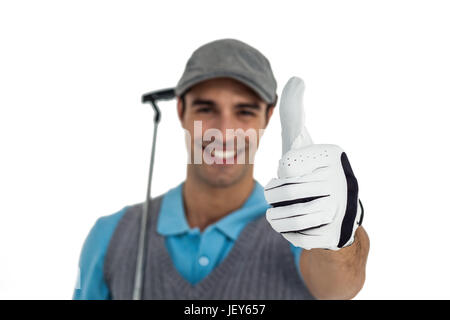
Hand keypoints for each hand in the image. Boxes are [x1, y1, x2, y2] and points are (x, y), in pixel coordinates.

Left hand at [264, 77, 362, 249]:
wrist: (335, 211)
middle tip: (287, 194)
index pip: (287, 165)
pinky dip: (290, 232)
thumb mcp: (300, 141)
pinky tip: (300, 224)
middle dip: (276, 195)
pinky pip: (295, 236)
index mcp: (332, 155)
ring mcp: (341, 210)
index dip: (283, 172)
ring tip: (286, 210)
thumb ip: (293, 111)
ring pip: (287, 217)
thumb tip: (296, 79)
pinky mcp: (334, 235)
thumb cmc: (310, 171)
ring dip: (278, 215)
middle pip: (284, 192)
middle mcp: (343, 181)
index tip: (296, 172)